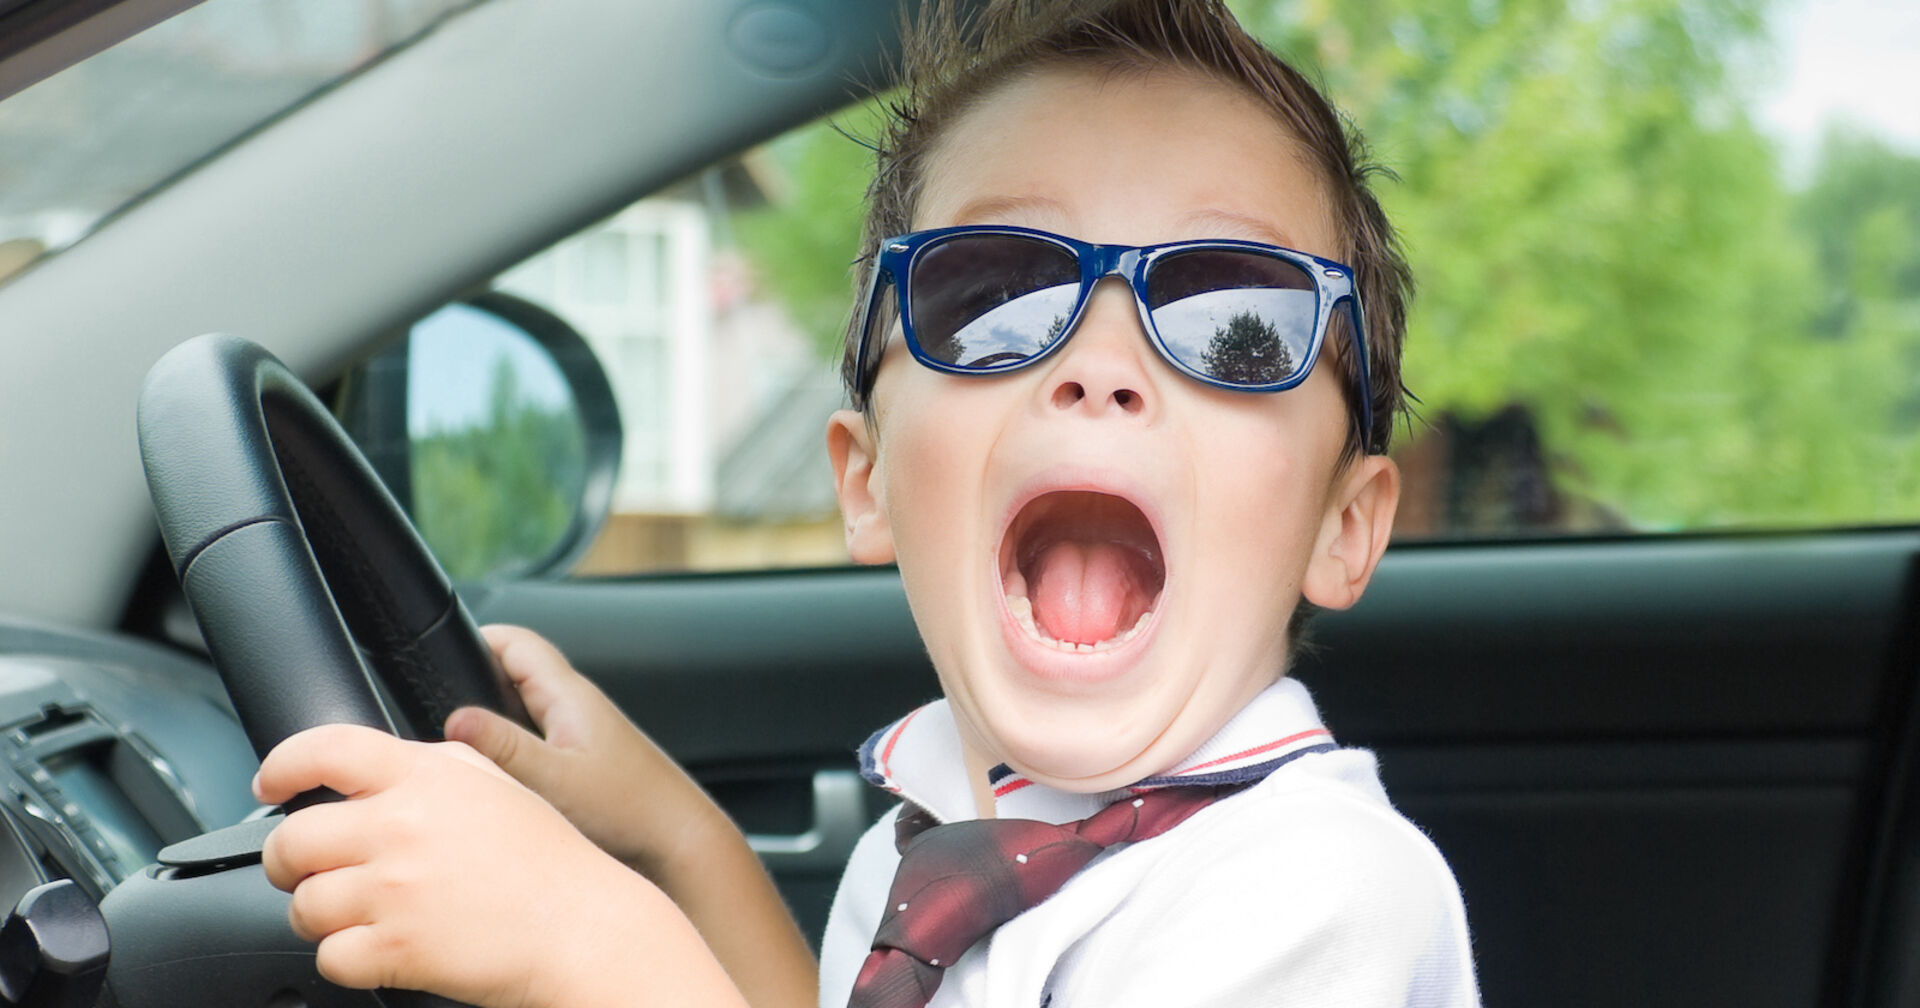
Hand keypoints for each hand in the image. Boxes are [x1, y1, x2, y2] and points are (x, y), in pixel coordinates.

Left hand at [255, 725, 744, 1007]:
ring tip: (365, 917)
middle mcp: (401, 826)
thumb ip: (437, 765)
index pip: (322, 749)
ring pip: (303, 907)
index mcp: (426, 777)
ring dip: (323, 918)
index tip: (270, 783)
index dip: (281, 765)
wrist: (585, 930)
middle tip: (314, 873)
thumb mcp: (500, 784)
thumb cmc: (552, 865)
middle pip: (291, 841)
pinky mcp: (394, 948)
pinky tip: (384, 950)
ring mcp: (394, 889)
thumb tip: (379, 766)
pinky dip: (348, 962)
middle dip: (291, 864)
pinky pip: (329, 958)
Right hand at [448, 625, 818, 1007]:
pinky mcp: (583, 763)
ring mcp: (580, 734)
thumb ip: (504, 748)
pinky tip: (496, 780)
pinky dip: (510, 750)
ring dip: (491, 721)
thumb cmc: (631, 811)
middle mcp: (576, 706)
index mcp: (570, 695)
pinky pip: (534, 742)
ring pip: (521, 711)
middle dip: (472, 686)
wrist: (681, 842)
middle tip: (432, 712)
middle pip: (512, 674)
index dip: (473, 641)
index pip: (514, 641)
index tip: (432, 661)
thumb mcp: (556, 780)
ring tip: (457, 748)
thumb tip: (454, 719)